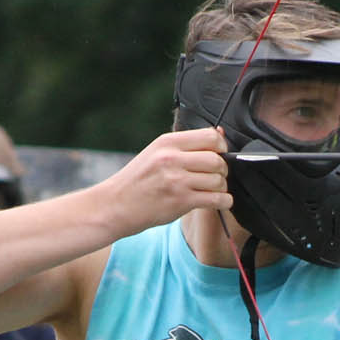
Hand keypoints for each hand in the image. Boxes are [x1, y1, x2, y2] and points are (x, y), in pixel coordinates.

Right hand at [107, 127, 231, 230]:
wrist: (115, 204)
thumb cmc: (137, 180)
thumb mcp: (156, 153)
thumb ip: (186, 146)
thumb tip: (220, 134)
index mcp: (167, 142)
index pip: (210, 136)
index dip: (221, 147)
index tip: (220, 155)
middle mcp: (172, 159)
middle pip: (217, 160)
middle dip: (223, 170)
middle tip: (216, 177)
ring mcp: (176, 180)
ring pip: (218, 180)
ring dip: (222, 187)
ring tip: (213, 191)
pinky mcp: (180, 201)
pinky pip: (216, 199)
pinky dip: (223, 201)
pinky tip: (219, 202)